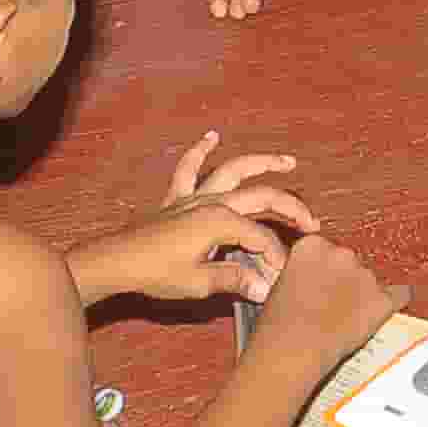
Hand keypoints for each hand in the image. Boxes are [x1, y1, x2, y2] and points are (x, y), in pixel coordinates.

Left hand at [78, 130, 317, 301]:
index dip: (275, 259)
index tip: (279, 280)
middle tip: (312, 222)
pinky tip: (211, 137)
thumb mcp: (199, 283)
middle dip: (291, 208)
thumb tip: (266, 289)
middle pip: (262, 198)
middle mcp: (212, 201)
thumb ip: (235, 282)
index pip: (262, 239)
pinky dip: (200, 151)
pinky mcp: (176, 199)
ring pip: (234, 170)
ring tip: (287, 161)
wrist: (115, 263)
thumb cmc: (155, 273)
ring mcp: (194, 196)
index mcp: (221, 222)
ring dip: (262, 162)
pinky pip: (188, 169)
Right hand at [245, 230, 406, 370]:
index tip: (319, 282)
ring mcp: (365, 276)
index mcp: (313, 245)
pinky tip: (388, 306)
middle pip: (349, 261)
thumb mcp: (279, 285)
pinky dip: (396, 300)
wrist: (293, 351)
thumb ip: (301, 271)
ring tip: (344, 317)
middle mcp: (342, 253)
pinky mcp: (382, 300)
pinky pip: (399, 294)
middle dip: (343, 279)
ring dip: (362, 293)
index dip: (322, 269)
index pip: (325, 248)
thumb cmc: (278, 326)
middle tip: (330, 303)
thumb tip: (310, 278)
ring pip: (369, 280)